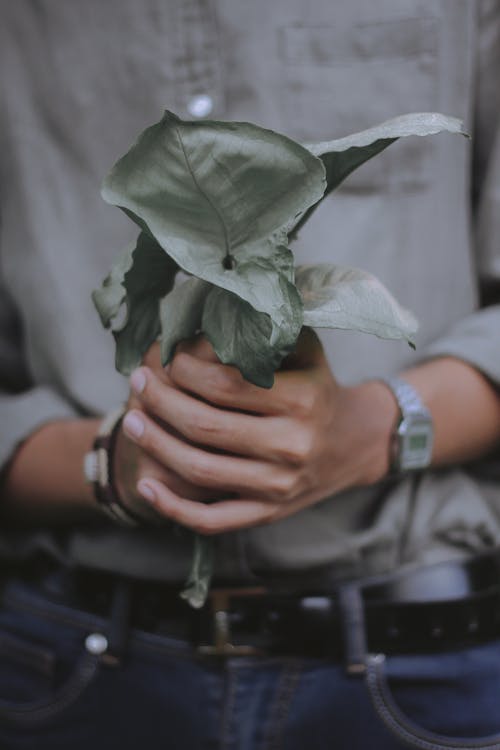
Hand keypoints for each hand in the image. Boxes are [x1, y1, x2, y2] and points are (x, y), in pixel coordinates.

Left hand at [119, 331, 397, 531]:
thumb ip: (267, 329)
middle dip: (160, 402)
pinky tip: (147, 485)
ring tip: (131, 421)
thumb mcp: (306, 348)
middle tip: (137, 382)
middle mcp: (292, 446)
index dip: (184, 371)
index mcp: (303, 399)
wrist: (354, 444)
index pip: (225, 385)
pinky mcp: (269, 513)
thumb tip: (213, 304)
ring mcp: (280, 486)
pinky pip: (214, 520)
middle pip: (206, 426)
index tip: (165, 358)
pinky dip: (174, 508)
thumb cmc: (319, 386)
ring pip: (201, 470)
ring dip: (157, 445)